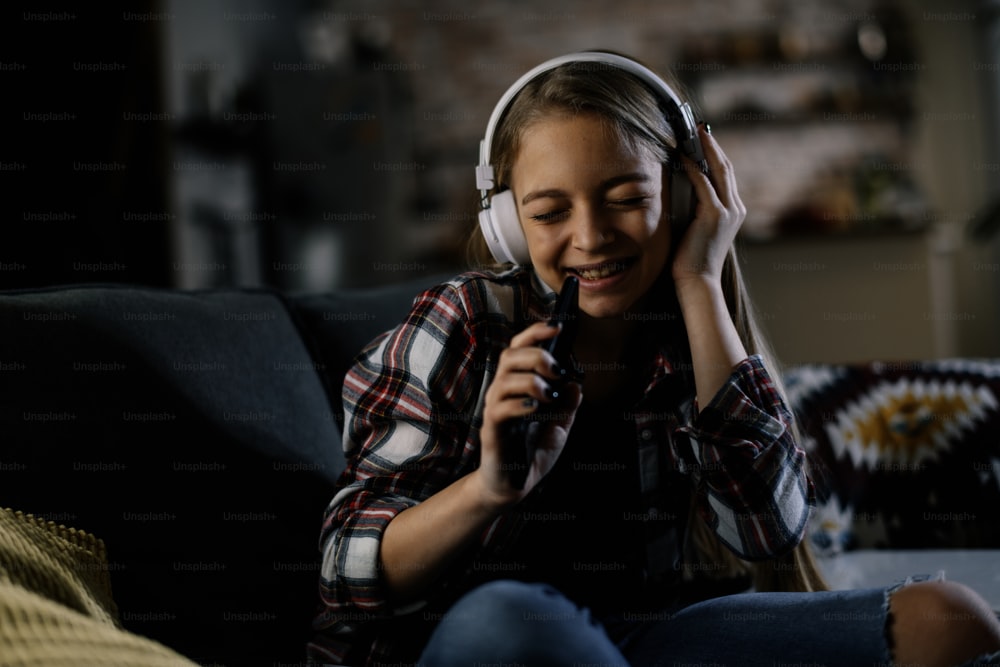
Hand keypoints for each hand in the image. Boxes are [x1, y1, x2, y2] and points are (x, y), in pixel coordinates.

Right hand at [477, 321, 582, 506]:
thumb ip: (567, 406)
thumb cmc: (532, 453)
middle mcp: (502, 393)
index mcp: (516, 386)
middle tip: (557, 369)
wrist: (514, 486)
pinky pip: (501, 409)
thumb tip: (576, 383)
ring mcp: (495, 411)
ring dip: (531, 380)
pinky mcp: (492, 431)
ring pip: (504, 380)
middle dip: (536, 354)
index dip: (535, 333)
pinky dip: (520, 404)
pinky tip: (536, 409)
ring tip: (550, 394)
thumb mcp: (559, 427)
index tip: (558, 326)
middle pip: (509, 356)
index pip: (519, 349)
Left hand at [671, 124, 745, 289]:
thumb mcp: (697, 230)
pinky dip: (693, 166)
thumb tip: (681, 194)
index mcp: (734, 212)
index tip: (702, 138)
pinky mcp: (715, 215)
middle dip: (711, 144)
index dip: (715, 154)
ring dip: (704, 149)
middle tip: (699, 126)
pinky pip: (703, 183)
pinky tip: (682, 154)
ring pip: (718, 170)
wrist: (698, 282)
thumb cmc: (692, 261)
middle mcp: (736, 208)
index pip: (725, 175)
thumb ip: (696, 211)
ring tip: (691, 133)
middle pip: (725, 166)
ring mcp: (728, 211)